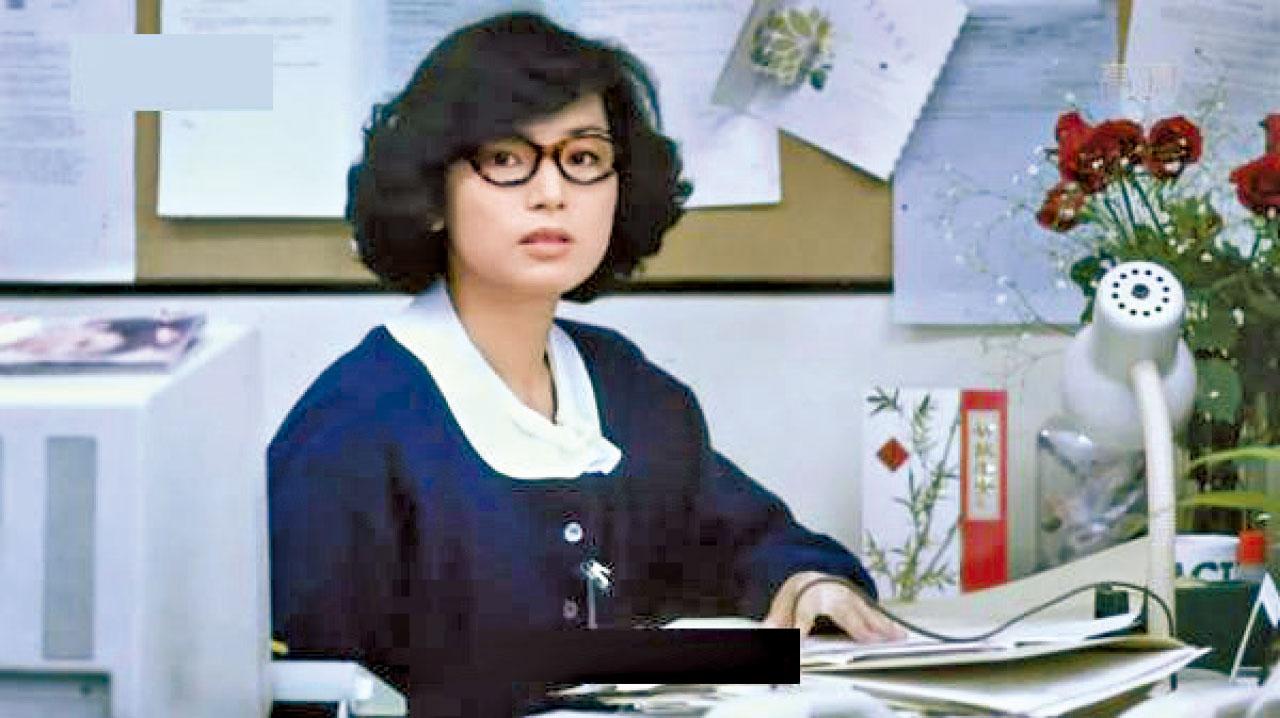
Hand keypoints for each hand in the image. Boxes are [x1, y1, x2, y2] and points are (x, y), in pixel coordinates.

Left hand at [763, 571, 904, 641]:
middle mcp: (830, 592)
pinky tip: (899, 633)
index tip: (798, 639)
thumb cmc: (797, 595)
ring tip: (894, 638)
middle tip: (869, 640)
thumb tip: (764, 636)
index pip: (804, 609)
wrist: (809, 577)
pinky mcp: (860, 602)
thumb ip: (774, 623)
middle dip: (856, 624)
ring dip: (880, 625)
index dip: (801, 625)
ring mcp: (848, 596)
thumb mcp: (780, 607)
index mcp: (807, 592)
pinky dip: (887, 624)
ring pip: (865, 610)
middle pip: (844, 609)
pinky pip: (874, 613)